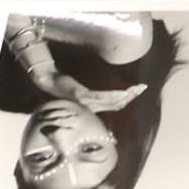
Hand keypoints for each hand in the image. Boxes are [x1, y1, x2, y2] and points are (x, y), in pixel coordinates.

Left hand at [29, 67, 147, 110]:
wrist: (47, 81)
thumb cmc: (59, 87)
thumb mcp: (74, 92)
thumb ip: (85, 95)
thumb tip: (93, 93)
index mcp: (90, 106)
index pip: (112, 106)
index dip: (125, 101)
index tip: (136, 92)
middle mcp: (90, 107)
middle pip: (115, 104)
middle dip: (130, 96)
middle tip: (141, 89)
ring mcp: (86, 102)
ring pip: (111, 102)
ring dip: (126, 96)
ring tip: (137, 89)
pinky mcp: (82, 96)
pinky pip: (101, 97)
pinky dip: (114, 95)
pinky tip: (123, 92)